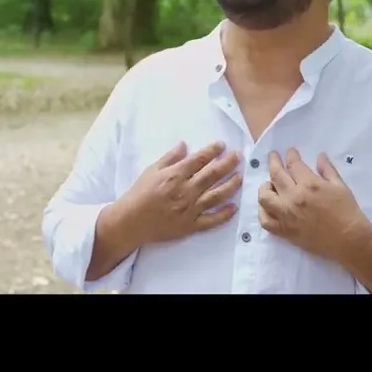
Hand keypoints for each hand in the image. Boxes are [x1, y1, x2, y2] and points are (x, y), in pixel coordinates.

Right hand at [114, 140, 241, 245]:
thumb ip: (169, 158)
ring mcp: (190, 209)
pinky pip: (212, 220)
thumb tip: (184, 144)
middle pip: (213, 175)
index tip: (222, 145)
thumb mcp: (151, 170)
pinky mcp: (191, 226)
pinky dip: (224, 214)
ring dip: (231, 185)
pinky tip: (234, 207)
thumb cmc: (139, 194)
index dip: (212, 151)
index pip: (199, 160)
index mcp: (175, 175)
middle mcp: (186, 191)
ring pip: (217, 196)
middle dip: (227, 164)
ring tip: (240, 177)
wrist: (131, 221)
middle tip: (238, 156)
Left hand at [258, 148, 370, 261]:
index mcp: (309, 185)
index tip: (290, 152)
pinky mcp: (285, 231)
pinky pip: (266, 221)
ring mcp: (287, 216)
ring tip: (269, 184)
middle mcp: (294, 198)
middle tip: (273, 156)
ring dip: (265, 187)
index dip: (290, 155)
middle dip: (273, 161)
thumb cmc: (347, 211)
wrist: (349, 240)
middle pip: (276, 175)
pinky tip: (268, 206)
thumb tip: (319, 156)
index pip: (294, 164)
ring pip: (265, 197)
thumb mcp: (340, 186)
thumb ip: (328, 169)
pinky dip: (263, 212)